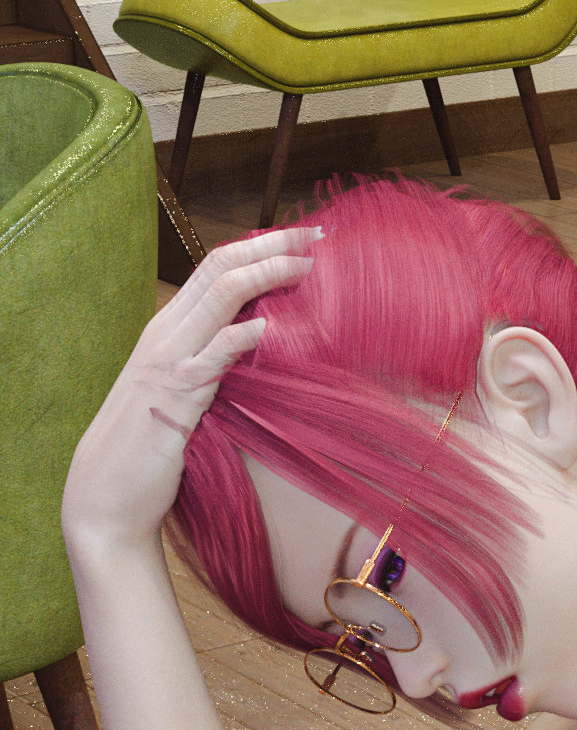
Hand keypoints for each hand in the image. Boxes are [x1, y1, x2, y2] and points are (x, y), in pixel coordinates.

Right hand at [61, 228, 317, 549]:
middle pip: (220, 267)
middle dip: (270, 245)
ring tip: (307, 266)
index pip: (215, 269)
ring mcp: (168, 361)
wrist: (108, 495)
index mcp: (169, 329)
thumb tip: (260, 352)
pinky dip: (241, 337)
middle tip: (316, 235)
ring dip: (266, 274)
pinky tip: (269, 330)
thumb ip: (214, 368)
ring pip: (218, 296)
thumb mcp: (185, 396)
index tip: (303, 241)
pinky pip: (211, 355)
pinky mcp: (175, 397)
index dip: (259, 248)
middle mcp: (166, 333)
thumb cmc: (150, 450)